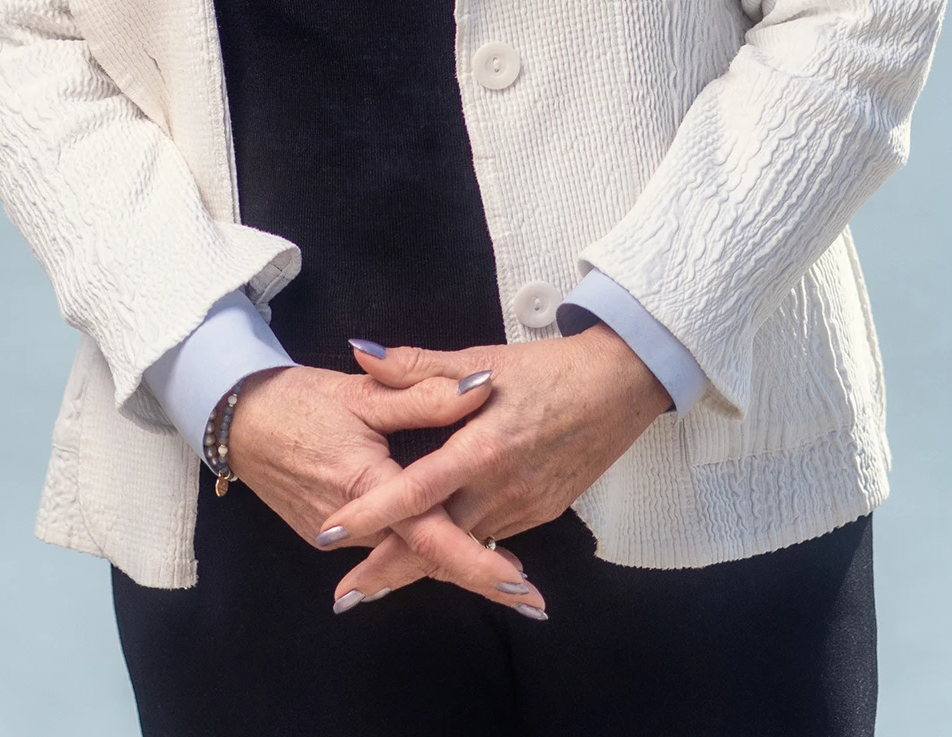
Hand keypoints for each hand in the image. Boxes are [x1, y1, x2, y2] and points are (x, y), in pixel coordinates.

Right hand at [222, 363, 538, 614]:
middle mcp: (354, 527)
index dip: (480, 566)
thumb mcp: (362, 393)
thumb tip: (482, 387)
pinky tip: (451, 548)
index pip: (434, 539)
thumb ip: (424, 394)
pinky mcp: (328, 536)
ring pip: (406, 555)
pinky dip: (418, 549)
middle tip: (531, 601)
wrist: (234, 421)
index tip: (521, 590)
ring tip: (506, 576)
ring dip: (451, 563)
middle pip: (427, 559)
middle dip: (479, 579)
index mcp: (369, 488)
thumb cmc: (296, 402)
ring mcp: (338, 538)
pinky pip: (384, 547)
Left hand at [319, 330, 670, 610]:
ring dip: (420, 567)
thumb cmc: (550, 369)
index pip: (414, 491)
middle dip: (386, 573)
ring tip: (374, 584)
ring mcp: (525, 508)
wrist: (622, 386)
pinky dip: (458, 553)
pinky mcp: (542, 514)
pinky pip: (491, 540)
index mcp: (482, 449)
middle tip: (343, 598)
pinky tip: (433, 561)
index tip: (329, 534)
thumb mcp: (482, 360)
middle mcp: (501, 489)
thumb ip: (417, 366)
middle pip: (435, 543)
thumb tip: (360, 353)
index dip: (370, 515)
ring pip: (462, 549)